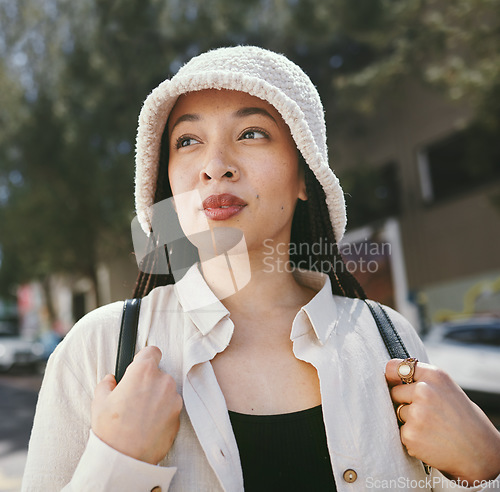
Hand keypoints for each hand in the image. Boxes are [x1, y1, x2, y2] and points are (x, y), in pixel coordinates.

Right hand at [91, 346, 182, 464]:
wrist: (124, 459)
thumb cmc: (111, 430)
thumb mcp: (100, 402)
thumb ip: (107, 384)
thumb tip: (111, 380)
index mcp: (143, 371)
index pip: (152, 351)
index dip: (145, 358)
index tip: (139, 366)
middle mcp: (163, 380)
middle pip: (158, 373)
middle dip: (148, 382)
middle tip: (134, 398)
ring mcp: (173, 398)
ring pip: (165, 391)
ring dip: (157, 397)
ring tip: (140, 415)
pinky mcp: (179, 415)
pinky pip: (171, 407)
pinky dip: (163, 412)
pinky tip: (149, 424)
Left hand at [386, 359, 499, 483]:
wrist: (480, 452)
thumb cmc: (462, 419)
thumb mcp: (446, 389)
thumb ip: (422, 380)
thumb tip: (390, 377)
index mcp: (434, 376)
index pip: (394, 367)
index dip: (392, 376)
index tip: (394, 382)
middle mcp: (424, 390)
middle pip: (394, 392)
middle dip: (405, 402)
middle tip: (428, 413)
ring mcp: (416, 413)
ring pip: (398, 412)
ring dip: (409, 421)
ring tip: (433, 428)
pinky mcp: (410, 434)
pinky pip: (401, 432)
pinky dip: (412, 437)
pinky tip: (430, 440)